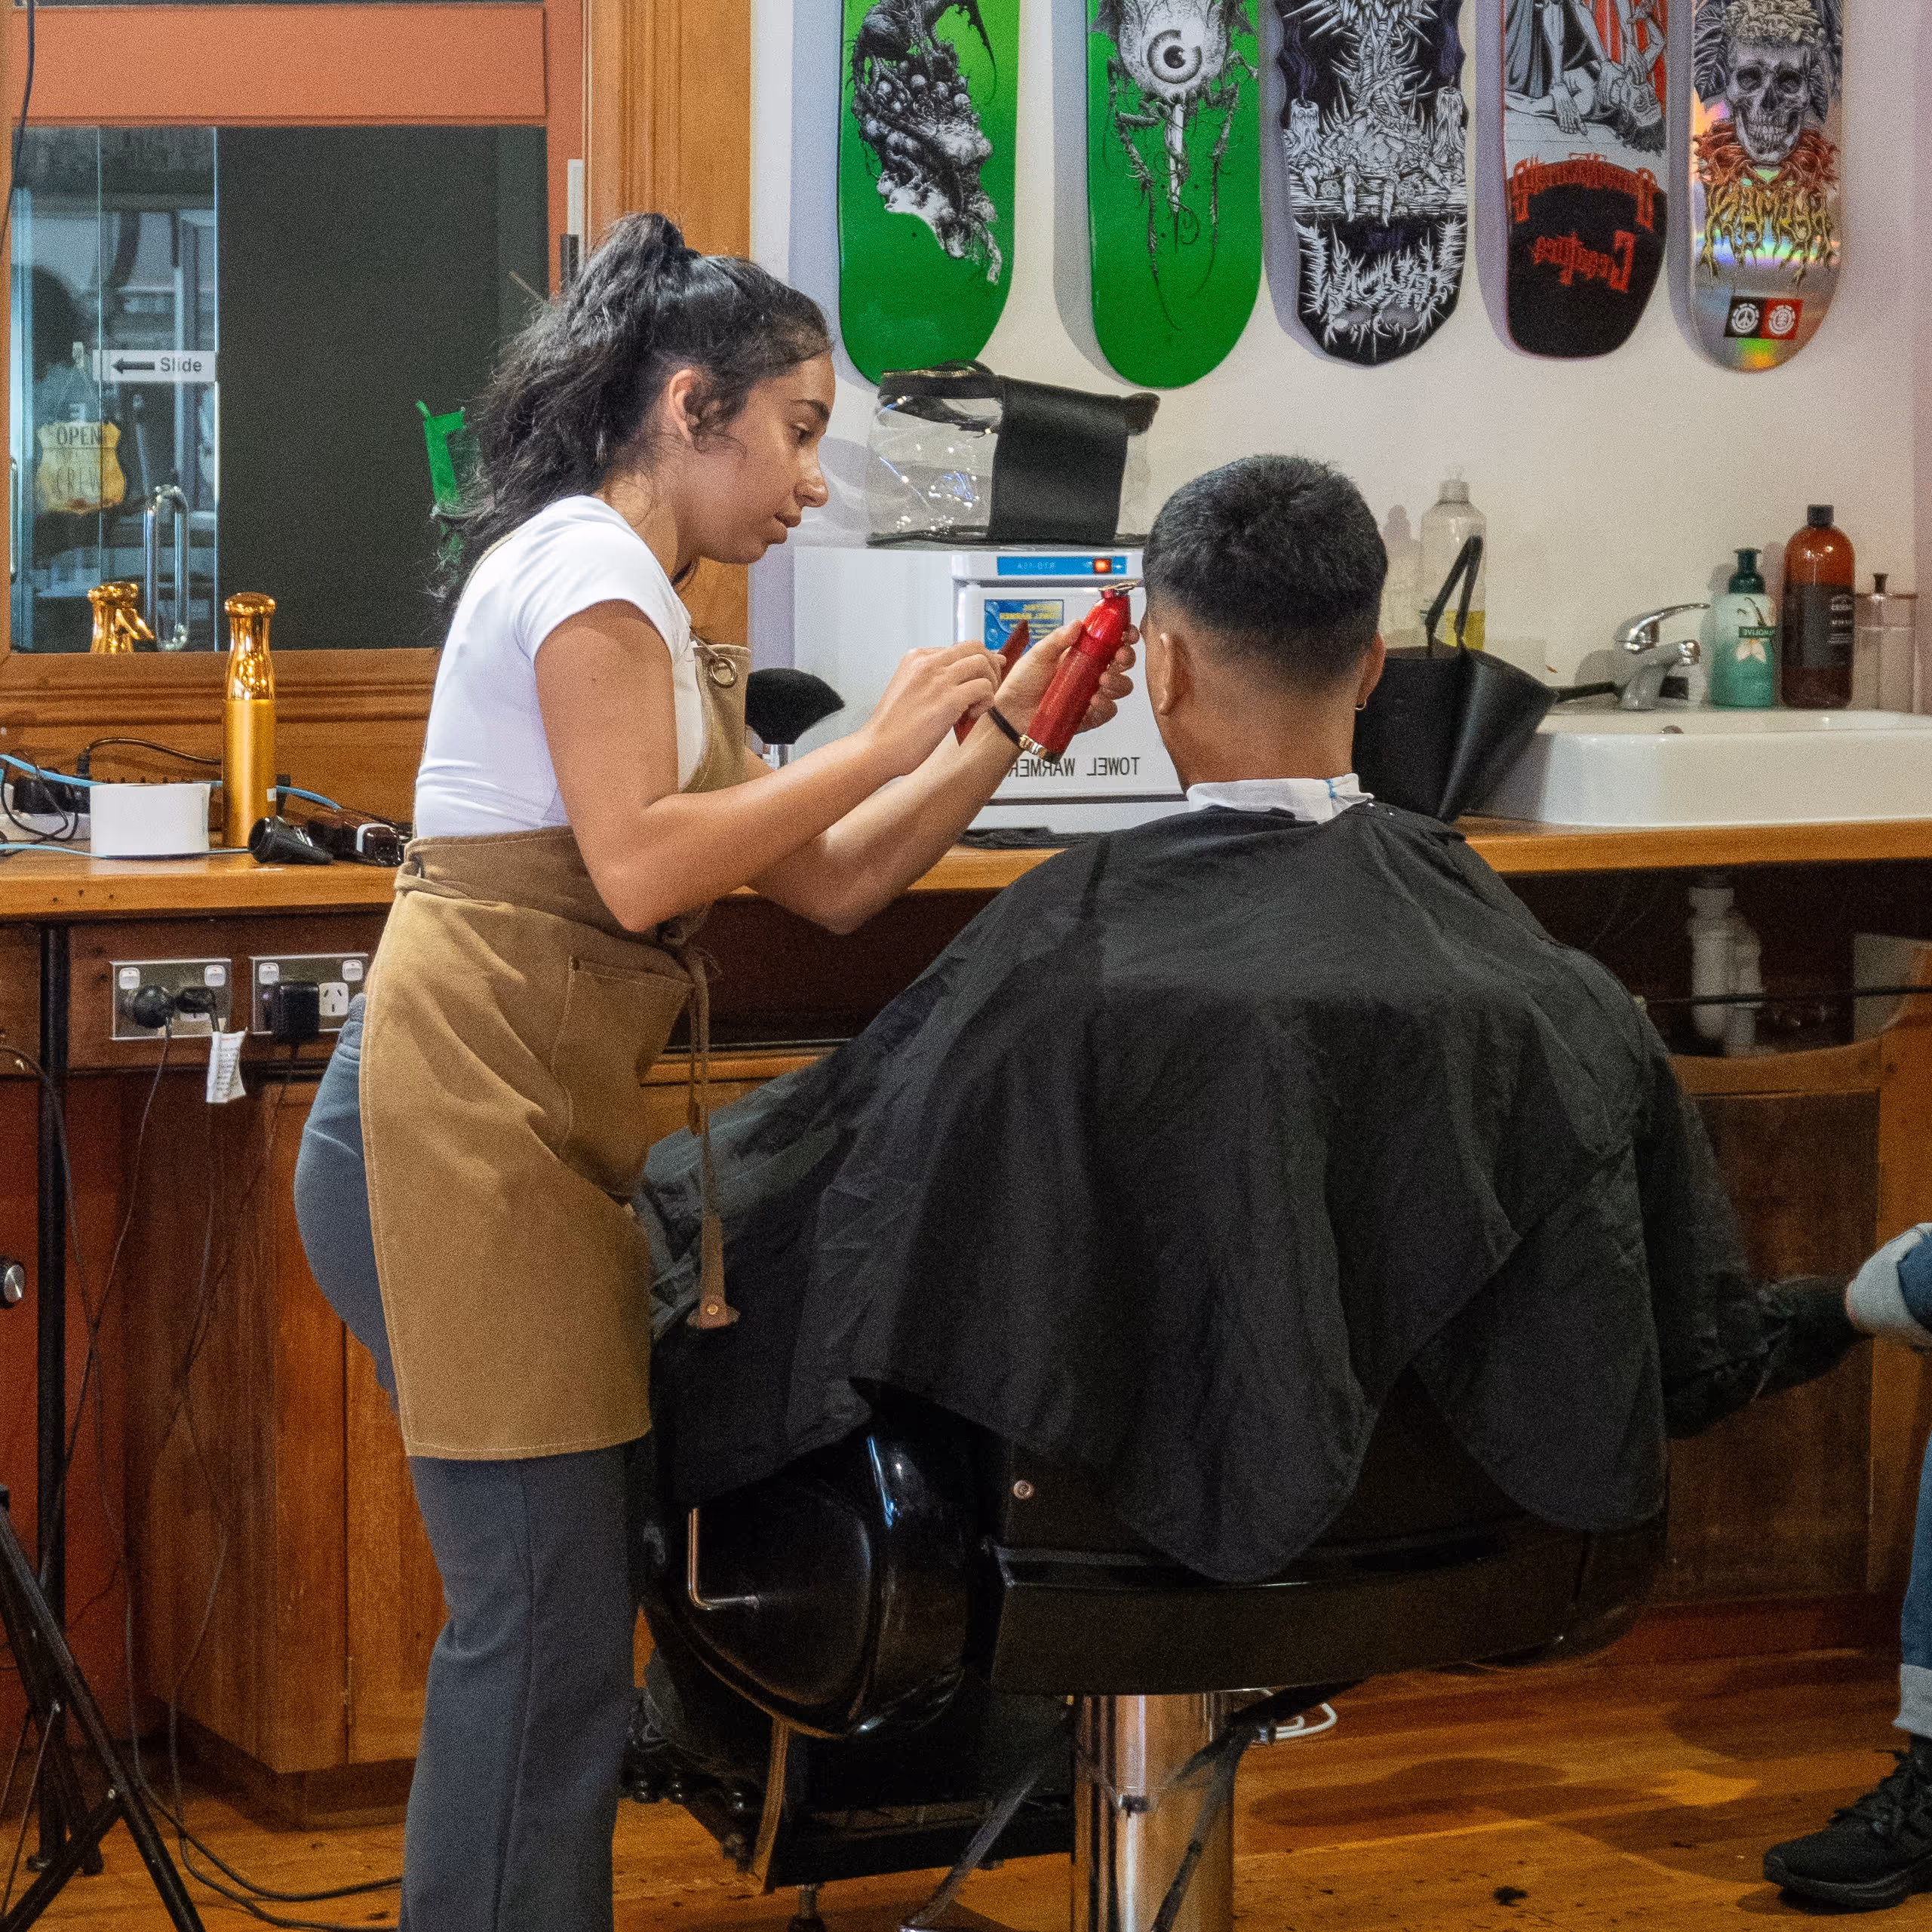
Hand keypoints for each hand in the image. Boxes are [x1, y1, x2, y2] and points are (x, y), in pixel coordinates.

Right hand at [861, 642, 1002, 776]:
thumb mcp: (910, 690)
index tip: (982, 676)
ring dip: (990, 683)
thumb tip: (964, 680)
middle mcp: (927, 662)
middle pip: (974, 647)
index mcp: (916, 658)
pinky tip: (972, 715)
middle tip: (989, 687)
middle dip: (990, 665)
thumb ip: (934, 681)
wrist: (879, 747)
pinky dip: (986, 701)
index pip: (958, 649)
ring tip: (978, 705)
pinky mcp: (948, 698)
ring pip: (982, 663)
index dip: (975, 662)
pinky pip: (984, 688)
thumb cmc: (893, 728)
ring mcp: (938, 679)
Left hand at [986, 617, 1138, 740]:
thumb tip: (1077, 624)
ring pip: (1121, 687)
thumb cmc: (1023, 681)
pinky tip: (1094, 701)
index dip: (1125, 635)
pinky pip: (1107, 712)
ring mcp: (1092, 694)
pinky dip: (1105, 706)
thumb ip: (1058, 639)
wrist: (1011, 711)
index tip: (1127, 633)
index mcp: (1083, 653)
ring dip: (1118, 682)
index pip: (1112, 641)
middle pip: (1123, 663)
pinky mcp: (1088, 715)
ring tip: (1102, 681)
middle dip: (1127, 658)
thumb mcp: (1038, 654)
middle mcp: (1091, 673)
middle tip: (1118, 657)